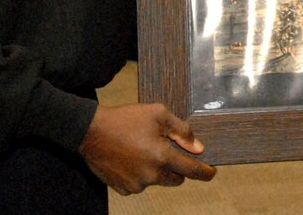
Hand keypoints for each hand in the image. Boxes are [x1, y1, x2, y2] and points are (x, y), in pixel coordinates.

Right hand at [77, 103, 216, 194]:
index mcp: (162, 157)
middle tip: (167, 150)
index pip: (191, 170)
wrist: (90, 131)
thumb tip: (198, 148)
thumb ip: (181, 131)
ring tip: (143, 149)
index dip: (205, 172)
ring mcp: (136, 185)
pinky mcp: (123, 189)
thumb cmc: (126, 119)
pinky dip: (141, 174)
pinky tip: (131, 158)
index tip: (212, 172)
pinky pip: (140, 184)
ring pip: (157, 181)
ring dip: (157, 170)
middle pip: (176, 179)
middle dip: (177, 167)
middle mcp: (151, 175)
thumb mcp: (158, 114)